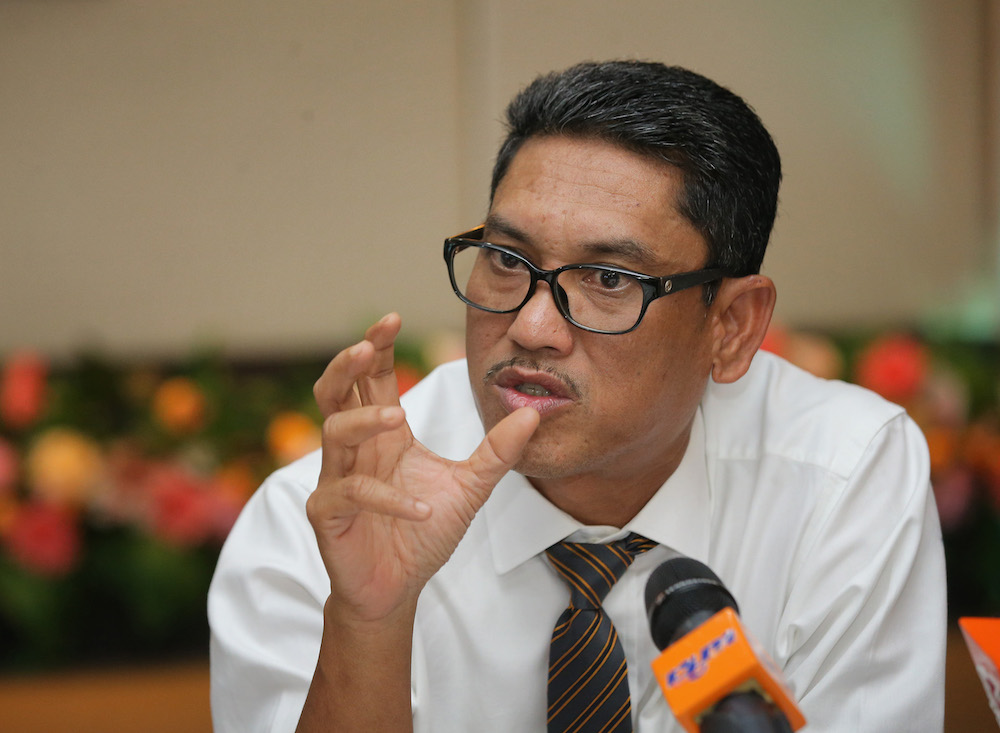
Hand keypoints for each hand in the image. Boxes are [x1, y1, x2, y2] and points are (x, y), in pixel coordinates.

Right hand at [307, 313, 538, 626]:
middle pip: (335, 392)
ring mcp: (336, 479)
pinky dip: (386, 497)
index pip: (372, 379)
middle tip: (370, 345)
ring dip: (363, 420)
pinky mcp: (328, 514)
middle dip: (348, 364)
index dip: (378, 347)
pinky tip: (421, 507)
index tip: (393, 318)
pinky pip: (348, 493)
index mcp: (384, 435)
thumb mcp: (469, 488)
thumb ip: (496, 453)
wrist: (396, 589)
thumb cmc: (422, 533)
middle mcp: (355, 450)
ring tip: (397, 415)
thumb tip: (532, 415)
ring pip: (333, 433)